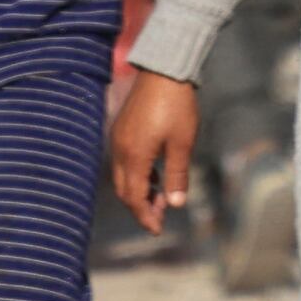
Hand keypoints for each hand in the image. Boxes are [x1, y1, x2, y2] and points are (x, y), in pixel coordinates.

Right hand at [110, 70, 202, 227]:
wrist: (164, 70)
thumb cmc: (177, 107)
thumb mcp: (182, 144)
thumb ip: (177, 175)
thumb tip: (175, 204)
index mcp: (134, 156)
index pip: (134, 197)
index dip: (145, 216)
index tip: (158, 230)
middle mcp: (120, 149)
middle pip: (124, 190)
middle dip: (141, 207)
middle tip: (161, 216)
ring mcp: (118, 137)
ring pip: (122, 176)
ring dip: (139, 190)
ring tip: (161, 196)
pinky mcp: (121, 128)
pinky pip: (123, 161)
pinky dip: (136, 174)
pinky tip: (155, 173)